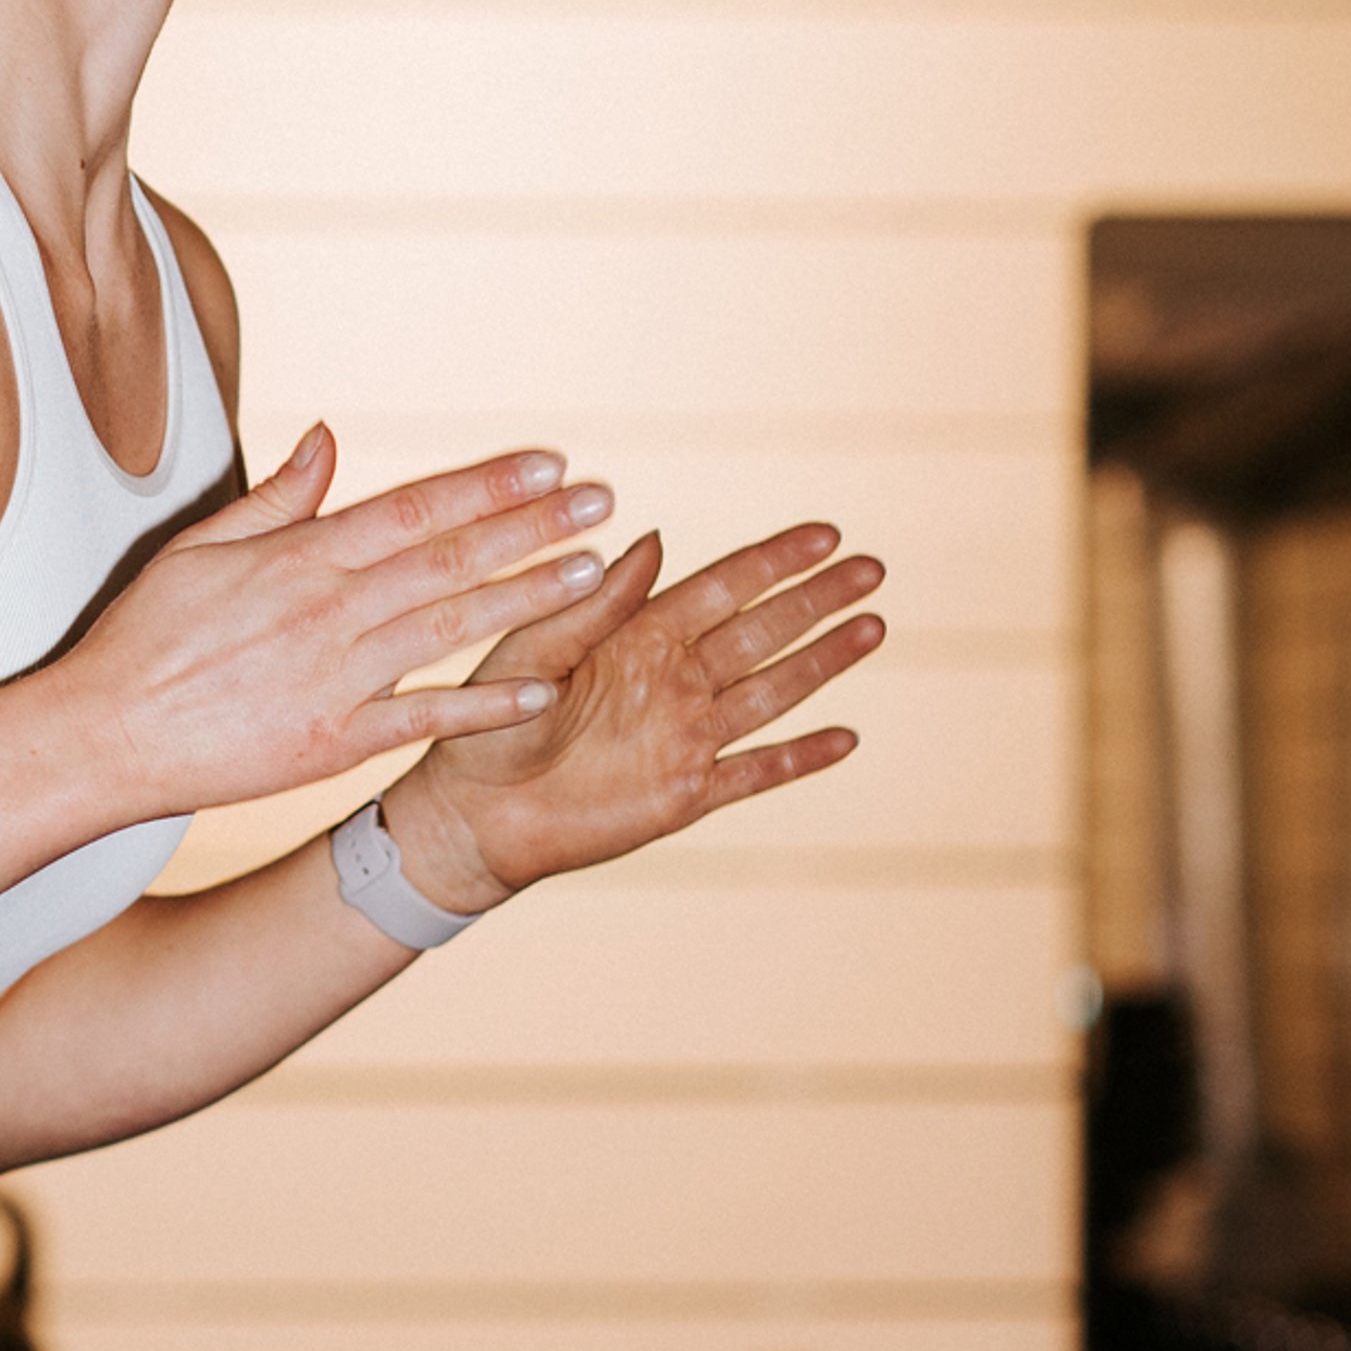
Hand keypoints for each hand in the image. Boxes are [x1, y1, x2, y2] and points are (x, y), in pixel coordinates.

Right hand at [67, 426, 610, 817]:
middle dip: (532, 526)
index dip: (488, 484)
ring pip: (449, 626)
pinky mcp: (334, 742)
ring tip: (592, 573)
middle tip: (601, 503)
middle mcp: (330, 610)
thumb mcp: (200, 547)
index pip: (416, 507)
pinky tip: (541, 689)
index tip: (549, 464)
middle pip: (451, 557)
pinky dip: (483, 705)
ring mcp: (337, 678)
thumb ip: (278, 497)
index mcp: (303, 557)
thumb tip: (329, 438)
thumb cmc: (145, 640)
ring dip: (527, 597)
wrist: (105, 735)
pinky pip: (422, 717)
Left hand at [380, 519, 884, 911]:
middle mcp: (673, 680)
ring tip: (875, 627)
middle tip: (873, 568)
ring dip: (823, 661)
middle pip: (762, 630)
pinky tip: (846, 738)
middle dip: (818, 599)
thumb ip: (596, 603)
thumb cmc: (489, 727)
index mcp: (638, 636)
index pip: (722, 587)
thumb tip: (654, 538)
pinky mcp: (686, 793)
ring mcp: (685, 736)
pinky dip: (800, 758)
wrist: (475, 816)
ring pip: (772, 691)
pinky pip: (756, 772)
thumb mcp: (534, 652)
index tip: (825, 534)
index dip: (774, 561)